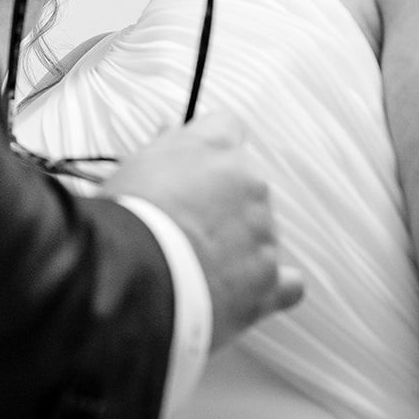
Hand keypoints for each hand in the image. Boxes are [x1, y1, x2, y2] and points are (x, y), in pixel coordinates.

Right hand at [103, 111, 303, 351]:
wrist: (137, 272)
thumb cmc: (131, 216)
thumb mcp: (134, 165)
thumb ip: (164, 147)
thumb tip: (171, 131)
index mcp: (216, 147)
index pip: (227, 127)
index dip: (210, 149)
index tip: (196, 165)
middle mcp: (250, 182)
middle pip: (248, 183)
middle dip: (224, 202)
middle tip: (188, 223)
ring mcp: (264, 231)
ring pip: (262, 231)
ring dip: (239, 244)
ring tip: (198, 265)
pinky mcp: (269, 277)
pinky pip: (287, 282)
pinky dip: (272, 287)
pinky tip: (248, 291)